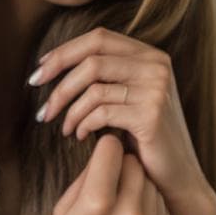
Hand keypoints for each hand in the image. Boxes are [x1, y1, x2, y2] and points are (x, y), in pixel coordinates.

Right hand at [25, 137, 175, 214]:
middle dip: (122, 165)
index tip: (100, 158)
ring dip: (137, 184)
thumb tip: (107, 147)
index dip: (103, 149)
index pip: (112, 149)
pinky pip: (161, 203)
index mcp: (97, 203)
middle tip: (110, 179)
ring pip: (151, 181)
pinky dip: (149, 205)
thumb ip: (88, 175)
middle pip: (135, 162)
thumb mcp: (64, 208)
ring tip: (121, 202)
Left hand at [30, 30, 209, 214]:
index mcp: (151, 55)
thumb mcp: (129, 98)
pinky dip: (82, 124)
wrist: (176, 176)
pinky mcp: (152, 114)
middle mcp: (157, 66)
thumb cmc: (144, 139)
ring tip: (62, 128)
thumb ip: (108, 75)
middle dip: (59, 83)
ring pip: (94, 88)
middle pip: (92, 60)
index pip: (99, 38)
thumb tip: (54, 62)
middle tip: (42, 107)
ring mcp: (157, 88)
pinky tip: (78, 136)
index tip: (39, 72)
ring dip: (69, 110)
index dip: (64, 52)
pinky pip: (102, 112)